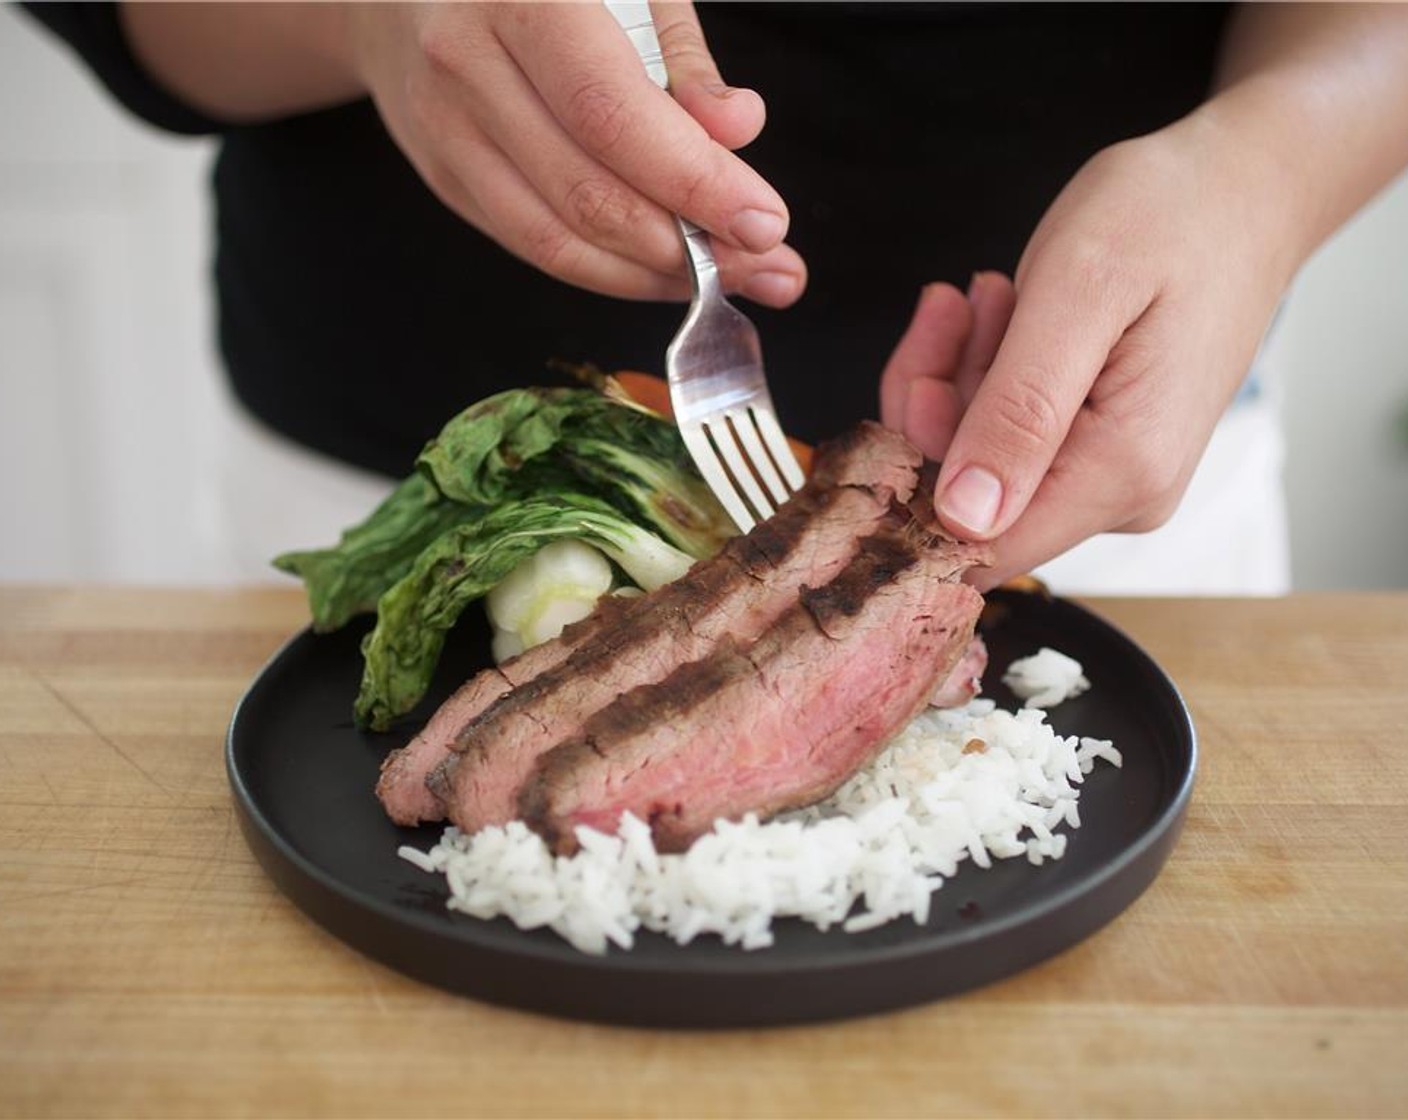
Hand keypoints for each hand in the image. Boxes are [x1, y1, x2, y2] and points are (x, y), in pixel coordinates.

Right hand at [345, 2, 804, 305]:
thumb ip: (682, 59)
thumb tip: (735, 130)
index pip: (613, 114)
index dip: (694, 181)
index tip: (765, 221)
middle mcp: (467, 60)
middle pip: (587, 191)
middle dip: (691, 246)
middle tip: (768, 266)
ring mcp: (445, 127)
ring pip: (558, 239)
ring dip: (656, 276)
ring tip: (733, 280)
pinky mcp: (444, 176)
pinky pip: (535, 246)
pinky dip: (610, 272)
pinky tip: (666, 271)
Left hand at [881, 116, 1300, 589]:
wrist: (1244, 190)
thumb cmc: (1172, 219)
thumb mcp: (1077, 294)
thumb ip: (1020, 411)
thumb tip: (963, 517)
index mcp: (1120, 471)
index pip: (976, 547)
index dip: (916, 481)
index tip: (919, 380)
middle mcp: (1120, 495)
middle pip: (965, 501)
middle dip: (934, 404)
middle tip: (951, 309)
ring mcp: (1111, 476)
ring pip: (975, 460)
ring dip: (958, 376)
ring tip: (990, 294)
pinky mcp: (1100, 449)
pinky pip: (1005, 433)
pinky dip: (985, 373)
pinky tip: (1003, 312)